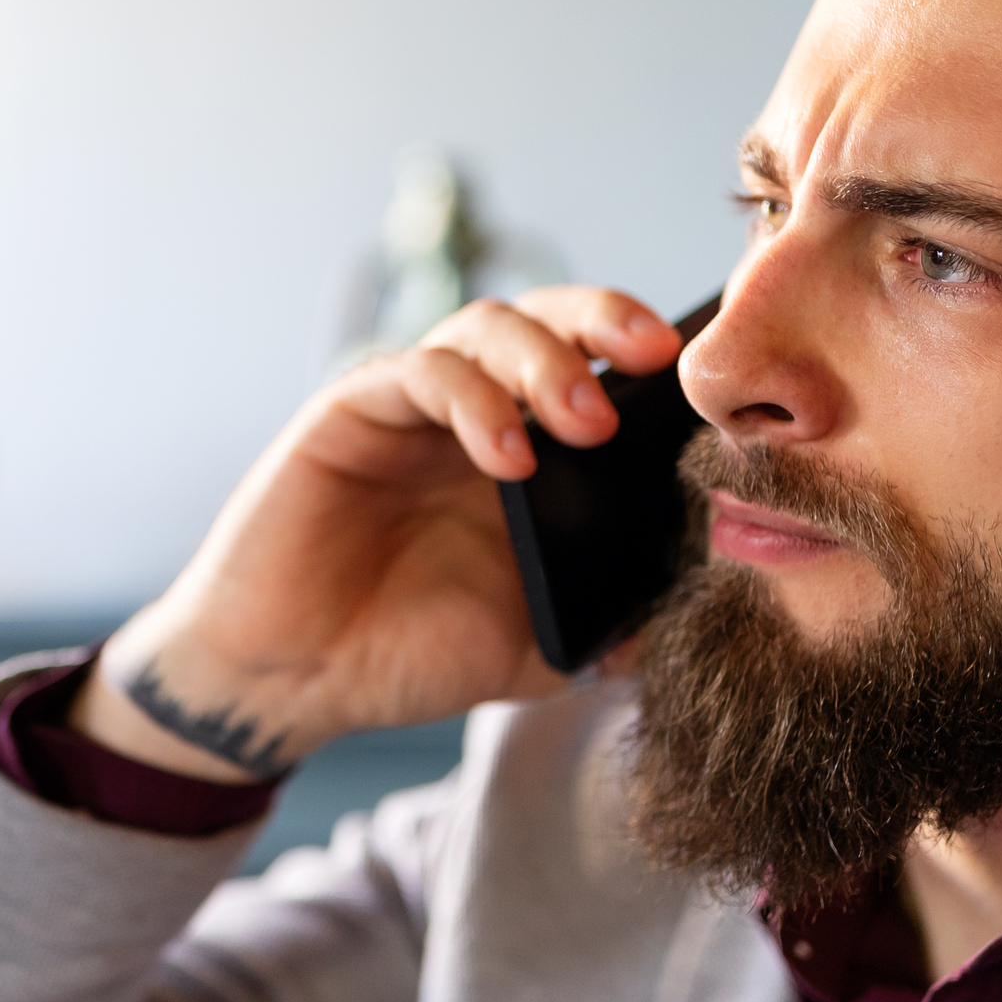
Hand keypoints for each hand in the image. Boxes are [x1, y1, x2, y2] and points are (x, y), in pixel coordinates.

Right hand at [70, 287, 684, 783]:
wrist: (298, 684)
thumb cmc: (408, 654)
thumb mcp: (538, 645)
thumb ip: (612, 623)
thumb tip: (701, 608)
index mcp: (527, 453)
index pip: (597, 364)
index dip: (647, 354)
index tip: (703, 378)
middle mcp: (472, 413)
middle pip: (548, 318)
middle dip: (607, 320)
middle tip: (658, 357)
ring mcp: (411, 408)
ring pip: (486, 328)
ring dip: (546, 360)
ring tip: (586, 421)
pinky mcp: (349, 413)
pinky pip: (418, 374)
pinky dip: (473, 402)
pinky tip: (508, 458)